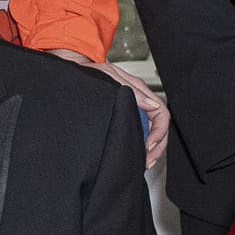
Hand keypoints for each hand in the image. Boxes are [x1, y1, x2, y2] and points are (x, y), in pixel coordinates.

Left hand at [52, 48, 170, 167]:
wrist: (74, 71)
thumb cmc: (90, 72)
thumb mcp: (110, 78)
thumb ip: (132, 91)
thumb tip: (152, 105)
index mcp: (139, 91)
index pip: (160, 113)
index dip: (159, 131)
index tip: (149, 145)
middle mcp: (138, 102)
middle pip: (158, 127)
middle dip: (157, 147)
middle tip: (147, 161)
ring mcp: (131, 111)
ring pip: (149, 133)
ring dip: (149, 149)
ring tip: (142, 163)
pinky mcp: (121, 118)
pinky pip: (136, 133)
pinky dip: (137, 146)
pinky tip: (132, 155)